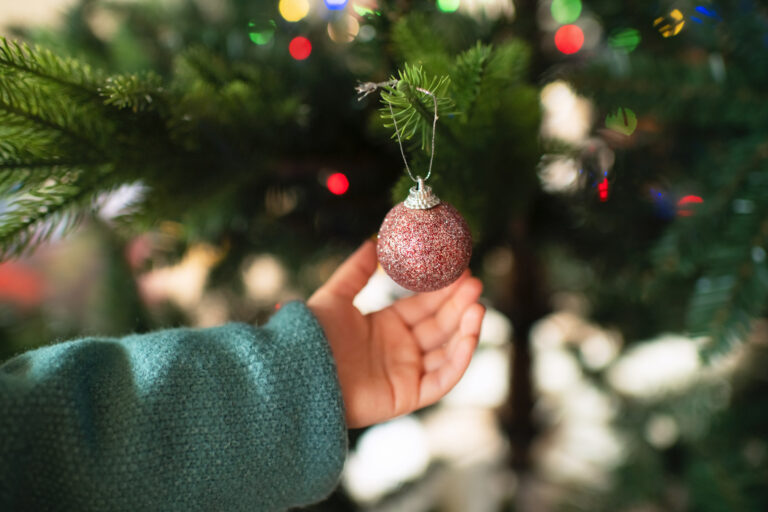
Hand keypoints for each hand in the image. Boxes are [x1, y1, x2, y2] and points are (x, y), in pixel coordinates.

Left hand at [308, 240, 484, 428]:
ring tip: (477, 304)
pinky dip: (460, 359)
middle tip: (474, 282)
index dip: (442, 290)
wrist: (299, 372)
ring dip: (465, 328)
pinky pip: (442, 379)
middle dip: (458, 304)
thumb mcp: (335, 295)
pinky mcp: (408, 396)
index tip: (459, 270)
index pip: (423, 306)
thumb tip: (373, 242)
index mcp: (384, 327)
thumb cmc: (312, 337)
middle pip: (439, 326)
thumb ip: (356, 270)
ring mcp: (406, 373)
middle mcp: (399, 350)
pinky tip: (470, 334)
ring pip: (446, 351)